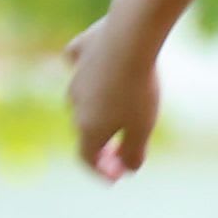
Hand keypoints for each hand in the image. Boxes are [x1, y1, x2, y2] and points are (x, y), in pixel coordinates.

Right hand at [64, 13, 160, 180]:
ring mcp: (75, 76)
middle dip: (102, 143)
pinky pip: (79, 63)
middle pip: (86, 129)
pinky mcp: (80, 50)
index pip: (87, 158)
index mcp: (88, 128)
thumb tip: (127, 169)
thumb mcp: (142, 127)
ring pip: (83, 98)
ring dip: (99, 109)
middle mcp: (74, 104)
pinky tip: (97, 69)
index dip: (101, 171)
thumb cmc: (138, 88)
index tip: (115, 177)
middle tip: (120, 150)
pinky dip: (88, 70)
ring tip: (118, 112)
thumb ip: (133, 153)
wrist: (127, 39)